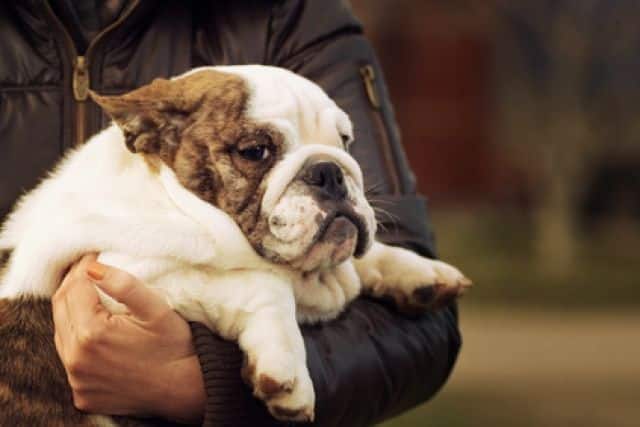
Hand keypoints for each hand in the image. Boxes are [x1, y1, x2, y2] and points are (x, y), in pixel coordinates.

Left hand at [52, 254, 205, 423]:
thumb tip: (92, 268)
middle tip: (88, 271)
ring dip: (71, 312)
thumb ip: (124, 285)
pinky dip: (77, 341)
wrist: (184, 388)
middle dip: (73, 285)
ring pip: (61, 333)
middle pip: (61, 308)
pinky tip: (95, 332)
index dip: (83, 267)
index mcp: (92, 333)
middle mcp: (77, 359)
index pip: (75, 288)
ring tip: (90, 297)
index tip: (93, 255)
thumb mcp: (156, 308)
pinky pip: (70, 359)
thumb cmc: (174, 346)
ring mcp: (78, 380)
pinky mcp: (82, 394)